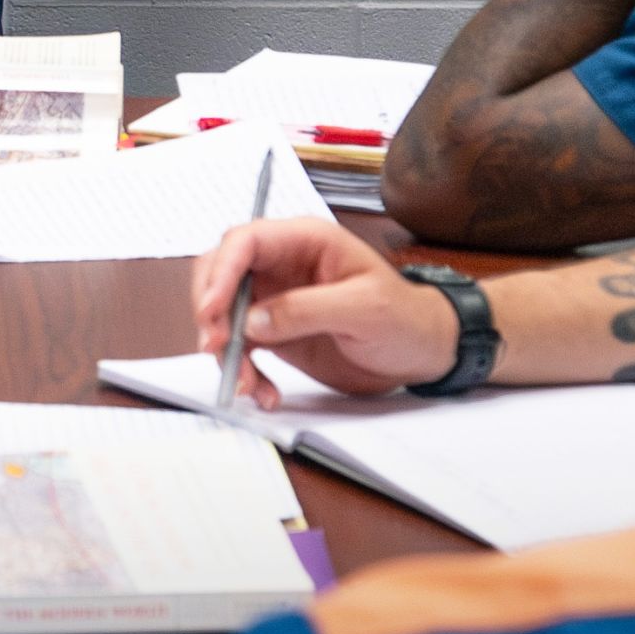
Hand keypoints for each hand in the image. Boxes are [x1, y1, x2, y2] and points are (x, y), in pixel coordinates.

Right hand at [191, 218, 459, 401]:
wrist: (423, 352)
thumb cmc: (406, 319)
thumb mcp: (365, 310)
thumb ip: (306, 310)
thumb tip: (251, 322)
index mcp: (305, 241)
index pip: (245, 242)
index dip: (221, 273)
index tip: (211, 313)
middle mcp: (283, 264)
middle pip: (221, 274)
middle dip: (212, 312)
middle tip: (218, 349)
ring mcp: (275, 299)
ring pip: (224, 316)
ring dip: (226, 352)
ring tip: (248, 384)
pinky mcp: (274, 332)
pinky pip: (240, 348)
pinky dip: (243, 372)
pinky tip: (264, 392)